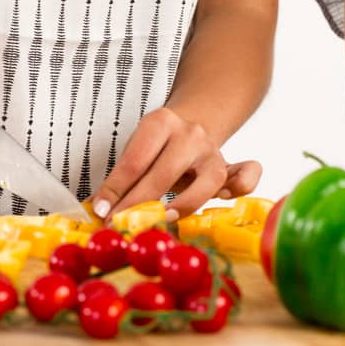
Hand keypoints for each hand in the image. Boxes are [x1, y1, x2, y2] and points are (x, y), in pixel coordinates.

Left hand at [88, 105, 260, 219]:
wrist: (193, 122)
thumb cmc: (159, 144)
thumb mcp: (138, 149)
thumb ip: (122, 178)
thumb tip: (98, 209)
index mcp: (161, 122)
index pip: (134, 161)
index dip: (115, 189)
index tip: (101, 211)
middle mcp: (190, 134)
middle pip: (164, 173)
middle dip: (138, 203)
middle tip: (120, 224)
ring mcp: (213, 151)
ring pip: (207, 180)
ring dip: (184, 204)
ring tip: (163, 220)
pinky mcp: (230, 166)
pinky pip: (246, 176)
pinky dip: (241, 187)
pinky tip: (223, 199)